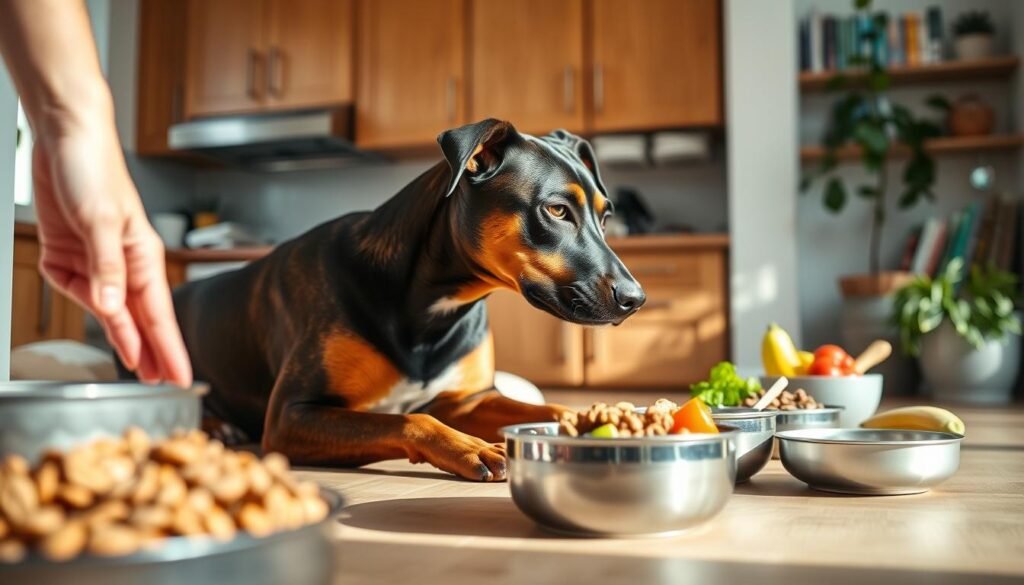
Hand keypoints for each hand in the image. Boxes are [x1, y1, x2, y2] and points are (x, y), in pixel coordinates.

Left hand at [31, 127, 191, 386]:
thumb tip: (113, 309)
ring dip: (120, 334)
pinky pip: (74, 285)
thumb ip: (106, 268)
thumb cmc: (94, 168)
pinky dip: (75, 293)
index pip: (159, 315)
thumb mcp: (101, 220)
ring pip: (110, 308)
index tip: (181, 377)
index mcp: (142, 256)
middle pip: (140, 318)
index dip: (170, 349)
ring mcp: (97, 258)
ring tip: (136, 365)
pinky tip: (83, 298)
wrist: (64, 135)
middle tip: (164, 382)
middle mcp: (123, 261)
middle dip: (154, 351)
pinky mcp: (71, 251)